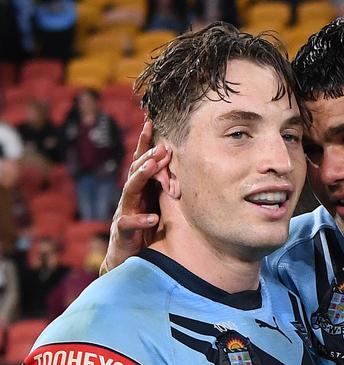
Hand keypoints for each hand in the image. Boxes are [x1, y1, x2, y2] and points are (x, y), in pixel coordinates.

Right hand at [102, 122, 171, 272]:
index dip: (144, 143)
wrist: (125, 257)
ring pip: (129, 191)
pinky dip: (141, 220)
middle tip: (162, 146)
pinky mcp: (122, 232)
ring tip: (152, 167)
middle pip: (135, 172)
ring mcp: (124, 213)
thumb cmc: (143, 229)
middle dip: (147, 157)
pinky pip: (129, 224)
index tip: (150, 123)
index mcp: (139, 190)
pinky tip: (153, 218)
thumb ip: (163, 187)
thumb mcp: (155, 204)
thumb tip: (184, 168)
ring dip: (141, 177)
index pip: (140, 162)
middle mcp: (129, 197)